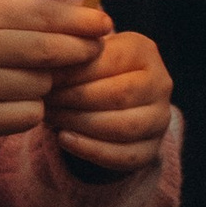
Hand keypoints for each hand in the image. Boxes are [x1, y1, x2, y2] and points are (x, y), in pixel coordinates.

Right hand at [0, 0, 108, 141]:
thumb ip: (36, 15)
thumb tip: (95, 22)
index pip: (44, 16)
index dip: (81, 21)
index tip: (106, 25)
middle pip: (48, 52)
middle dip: (78, 52)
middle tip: (92, 53)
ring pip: (41, 86)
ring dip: (49, 84)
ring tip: (30, 78)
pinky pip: (29, 115)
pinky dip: (33, 109)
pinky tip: (15, 100)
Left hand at [44, 22, 174, 171]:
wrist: (106, 102)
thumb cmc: (89, 71)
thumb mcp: (84, 56)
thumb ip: (73, 57)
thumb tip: (48, 67)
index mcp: (144, 51)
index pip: (111, 60)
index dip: (75, 71)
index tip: (45, 77)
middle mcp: (160, 84)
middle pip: (119, 95)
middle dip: (76, 98)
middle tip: (45, 100)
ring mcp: (160, 119)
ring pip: (123, 127)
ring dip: (80, 124)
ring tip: (51, 117)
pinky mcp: (151, 149)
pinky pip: (123, 155)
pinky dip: (90, 149)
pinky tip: (64, 139)